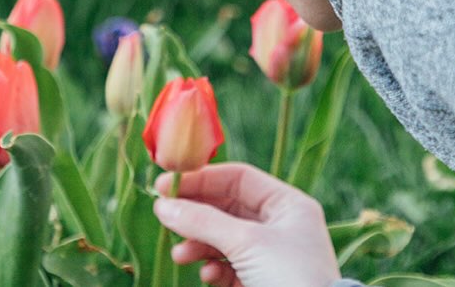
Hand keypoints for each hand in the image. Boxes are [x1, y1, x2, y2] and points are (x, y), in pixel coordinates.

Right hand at [153, 162, 341, 286]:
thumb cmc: (290, 278)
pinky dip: (213, 269)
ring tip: (181, 255)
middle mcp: (281, 226)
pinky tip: (207, 276)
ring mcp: (271, 256)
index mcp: (288, 205)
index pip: (239, 178)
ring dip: (200, 244)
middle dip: (197, 215)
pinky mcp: (261, 283)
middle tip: (165, 217)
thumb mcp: (247, 243)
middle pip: (228, 209)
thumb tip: (163, 206)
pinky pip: (229, 267)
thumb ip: (204, 221)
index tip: (168, 185)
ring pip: (225, 240)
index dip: (203, 179)